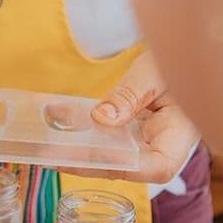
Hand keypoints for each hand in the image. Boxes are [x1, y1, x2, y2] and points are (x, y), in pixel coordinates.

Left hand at [60, 53, 199, 183]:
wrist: (176, 55)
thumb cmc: (175, 61)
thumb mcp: (153, 73)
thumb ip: (130, 95)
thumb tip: (102, 118)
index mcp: (179, 136)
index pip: (156, 167)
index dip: (119, 166)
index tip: (85, 157)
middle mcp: (161, 147)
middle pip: (123, 167)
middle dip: (83, 162)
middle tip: (48, 155)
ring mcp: (143, 143)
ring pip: (108, 156)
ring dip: (75, 152)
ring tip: (42, 146)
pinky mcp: (128, 134)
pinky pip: (101, 139)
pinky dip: (78, 133)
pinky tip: (54, 120)